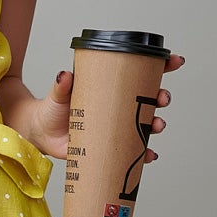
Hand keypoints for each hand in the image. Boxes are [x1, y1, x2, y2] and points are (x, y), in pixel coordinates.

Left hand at [33, 51, 186, 160]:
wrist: (41, 133)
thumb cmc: (53, 108)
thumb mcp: (58, 93)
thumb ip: (62, 85)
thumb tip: (65, 75)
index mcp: (111, 87)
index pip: (140, 72)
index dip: (161, 66)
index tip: (175, 61)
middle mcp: (118, 106)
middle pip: (149, 98)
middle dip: (162, 97)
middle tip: (162, 98)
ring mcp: (116, 126)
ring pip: (145, 124)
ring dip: (156, 124)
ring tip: (157, 125)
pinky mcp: (110, 146)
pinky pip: (133, 150)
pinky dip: (144, 153)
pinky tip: (149, 155)